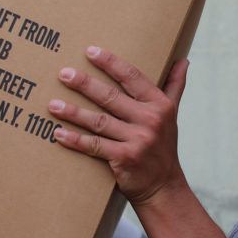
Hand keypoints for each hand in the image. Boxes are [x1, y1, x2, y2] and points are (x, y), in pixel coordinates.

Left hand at [49, 46, 188, 206]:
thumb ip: (174, 86)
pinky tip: (59, 133)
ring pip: (99, 121)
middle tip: (64, 73)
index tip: (90, 51)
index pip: (133, 77)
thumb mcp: (172, 115)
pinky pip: (95, 146)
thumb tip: (183, 60)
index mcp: (160, 105)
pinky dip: (75, 140)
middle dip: (85, 84)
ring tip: (53, 105)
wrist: (164, 186)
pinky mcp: (124, 158)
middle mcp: (150, 120)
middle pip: (111, 97)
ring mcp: (138, 140)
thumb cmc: (163, 146)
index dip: (111, 63)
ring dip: (74, 113)